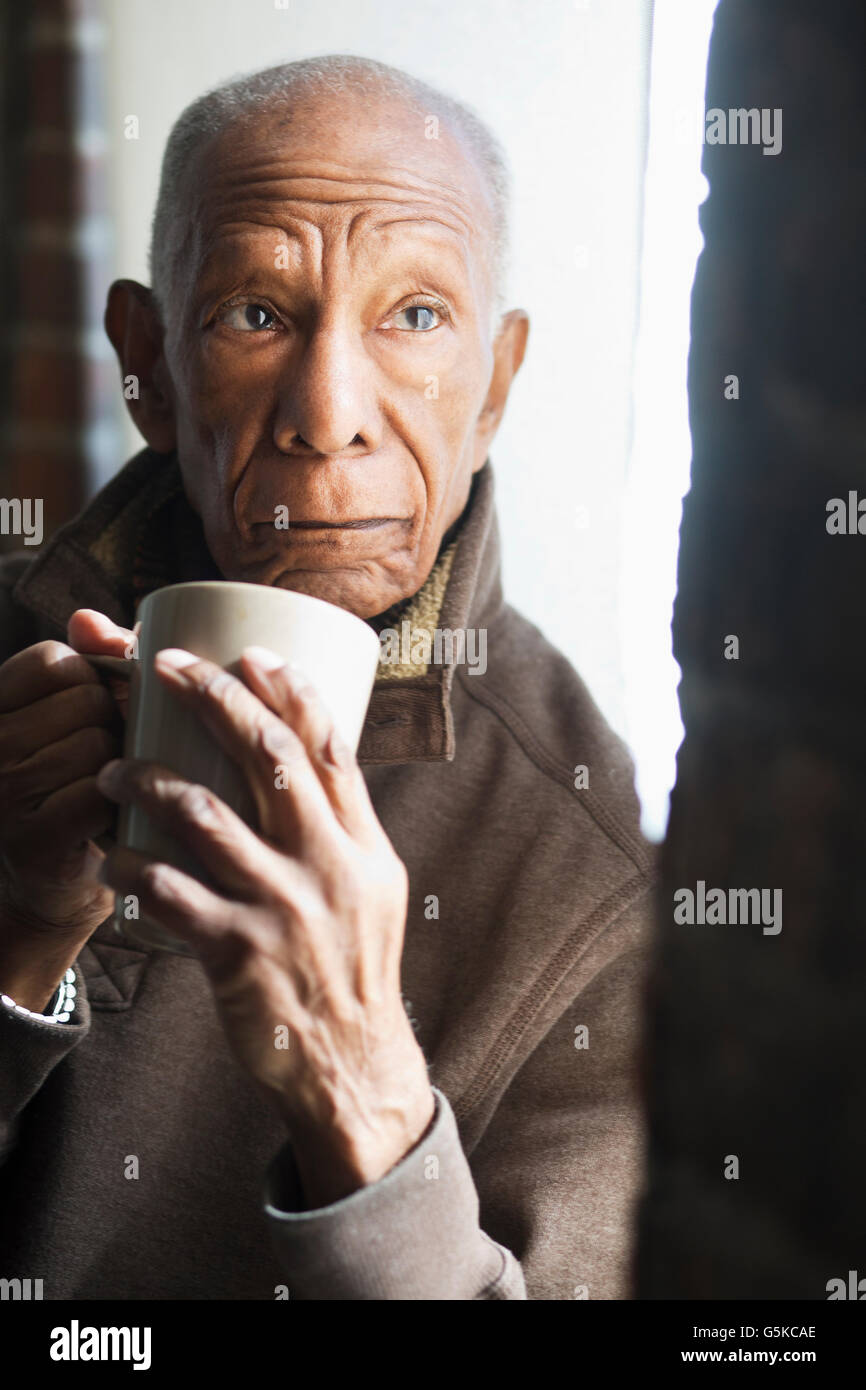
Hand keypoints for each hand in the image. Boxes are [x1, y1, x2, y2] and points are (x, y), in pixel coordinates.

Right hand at [0, 608, 135, 937]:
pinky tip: (114, 816)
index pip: (56, 660)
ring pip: (96, 744)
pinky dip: (120, 803)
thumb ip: (86, 661)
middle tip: (112, 756)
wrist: (45, 889)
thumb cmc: (70, 787)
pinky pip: (99, 792)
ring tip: (113, 787)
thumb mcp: (68, 718)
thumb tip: (89, 618)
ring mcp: (2, 791)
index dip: (95, 680)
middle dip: (115, 723)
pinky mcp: (33, 837)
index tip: (100, 711)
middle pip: (85, 700)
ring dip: (122, 764)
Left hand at [97, 646, 434, 1204]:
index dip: (292, 693)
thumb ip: (341, 833)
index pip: (331, 751)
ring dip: (149, 780)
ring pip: (206, 815)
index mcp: (363, 846)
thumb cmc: (352, 969)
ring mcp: (284, 909)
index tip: (253, 654)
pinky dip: (133, 870)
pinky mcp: (238, 953)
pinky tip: (110, 860)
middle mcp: (328, 867)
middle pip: (270, 759)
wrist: (351, 1064)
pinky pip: (170, 894)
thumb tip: (304, 768)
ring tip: (112, 770)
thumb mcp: (371, 892)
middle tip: (165, 666)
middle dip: (214, 699)